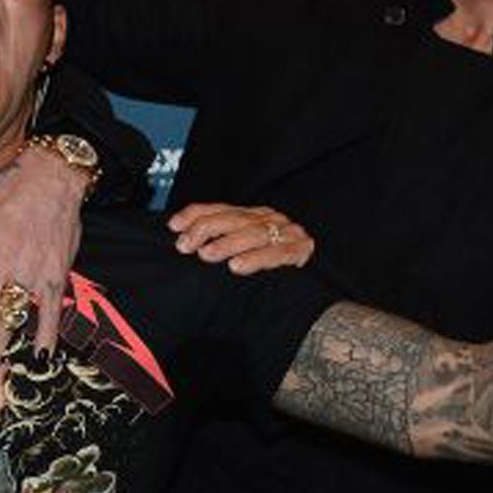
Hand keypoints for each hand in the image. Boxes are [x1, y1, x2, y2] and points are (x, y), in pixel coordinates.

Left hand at [169, 202, 315, 275]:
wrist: (318, 284)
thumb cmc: (274, 269)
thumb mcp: (244, 253)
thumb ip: (220, 246)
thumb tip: (184, 246)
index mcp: (253, 215)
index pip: (220, 209)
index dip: (196, 215)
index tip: (173, 226)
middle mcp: (269, 219)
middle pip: (234, 218)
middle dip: (206, 229)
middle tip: (185, 245)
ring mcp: (287, 232)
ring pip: (254, 233)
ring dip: (227, 244)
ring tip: (206, 255)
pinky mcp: (302, 250)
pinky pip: (278, 253)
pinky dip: (256, 259)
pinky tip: (238, 267)